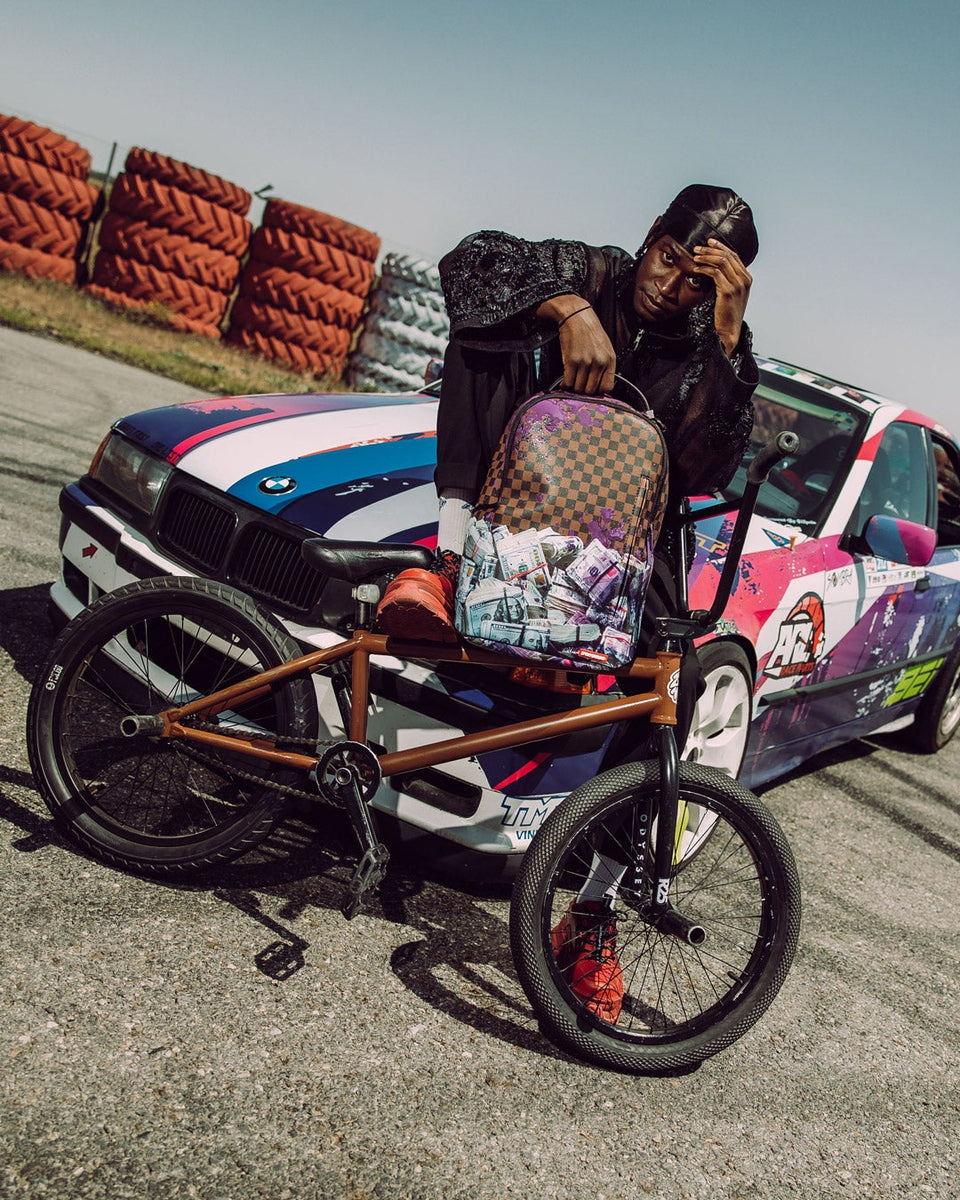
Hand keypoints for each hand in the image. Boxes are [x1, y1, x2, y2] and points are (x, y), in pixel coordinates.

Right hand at [537, 294, 615, 392]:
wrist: (576, 316)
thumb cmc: (589, 331)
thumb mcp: (605, 347)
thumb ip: (605, 365)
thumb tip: (599, 383)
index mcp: (610, 360)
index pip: (607, 387)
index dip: (598, 392)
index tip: (592, 389)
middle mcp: (599, 362)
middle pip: (591, 390)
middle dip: (583, 390)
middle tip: (579, 385)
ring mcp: (585, 362)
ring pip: (578, 387)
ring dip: (573, 387)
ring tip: (572, 380)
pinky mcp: (572, 361)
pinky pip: (568, 382)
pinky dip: (565, 384)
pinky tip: (565, 380)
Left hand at [693, 239, 751, 355]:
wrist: (729, 330)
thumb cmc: (727, 313)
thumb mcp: (731, 293)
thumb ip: (728, 279)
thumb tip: (715, 267)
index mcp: (747, 278)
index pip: (734, 256)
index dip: (721, 247)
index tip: (709, 241)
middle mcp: (745, 279)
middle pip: (728, 256)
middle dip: (711, 249)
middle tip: (698, 247)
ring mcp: (738, 285)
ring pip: (722, 262)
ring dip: (706, 257)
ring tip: (695, 256)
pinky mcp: (728, 291)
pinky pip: (715, 273)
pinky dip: (705, 268)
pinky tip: (697, 269)